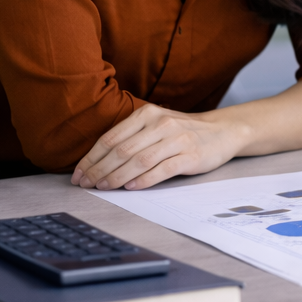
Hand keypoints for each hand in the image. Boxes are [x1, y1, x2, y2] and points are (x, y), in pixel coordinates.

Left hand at [72, 104, 245, 190]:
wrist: (223, 131)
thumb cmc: (182, 132)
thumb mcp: (156, 125)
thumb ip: (132, 137)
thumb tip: (97, 162)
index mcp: (147, 113)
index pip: (111, 138)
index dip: (91, 158)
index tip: (78, 174)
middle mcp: (161, 124)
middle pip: (122, 150)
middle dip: (99, 170)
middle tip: (86, 185)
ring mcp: (177, 139)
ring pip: (139, 160)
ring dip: (117, 177)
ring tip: (103, 188)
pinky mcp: (191, 156)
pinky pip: (162, 169)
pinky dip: (144, 180)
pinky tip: (131, 187)